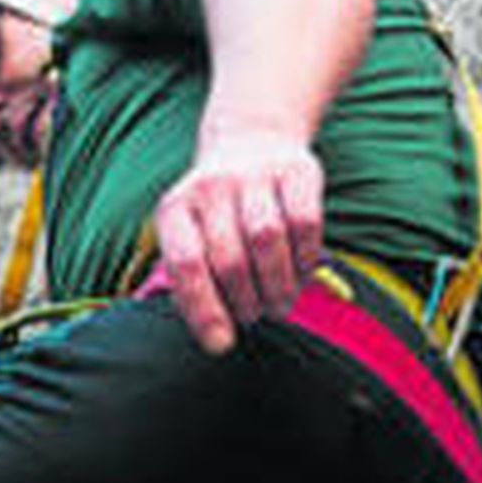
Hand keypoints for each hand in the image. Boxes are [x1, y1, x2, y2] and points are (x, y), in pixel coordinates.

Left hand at [153, 125, 323, 355]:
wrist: (251, 138)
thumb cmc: (216, 211)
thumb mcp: (190, 235)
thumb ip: (194, 284)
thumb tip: (217, 342)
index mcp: (175, 209)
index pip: (186, 264)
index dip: (203, 310)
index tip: (221, 344)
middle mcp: (210, 187)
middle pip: (230, 259)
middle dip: (246, 301)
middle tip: (255, 317)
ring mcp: (254, 174)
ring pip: (268, 240)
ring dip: (277, 286)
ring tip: (279, 305)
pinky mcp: (298, 170)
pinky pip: (306, 223)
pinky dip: (306, 259)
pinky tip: (302, 273)